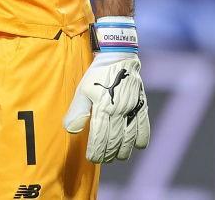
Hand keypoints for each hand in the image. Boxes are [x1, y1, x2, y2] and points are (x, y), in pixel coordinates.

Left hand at [63, 17, 150, 162]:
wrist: (119, 55)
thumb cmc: (97, 73)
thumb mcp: (83, 90)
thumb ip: (77, 111)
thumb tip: (70, 130)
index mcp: (104, 107)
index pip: (100, 137)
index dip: (96, 151)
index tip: (92, 158)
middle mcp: (119, 110)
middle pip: (115, 141)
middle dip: (108, 154)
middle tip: (102, 159)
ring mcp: (132, 108)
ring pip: (129, 138)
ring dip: (123, 150)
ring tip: (116, 156)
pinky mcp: (142, 105)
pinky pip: (144, 126)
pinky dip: (141, 139)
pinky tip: (136, 146)